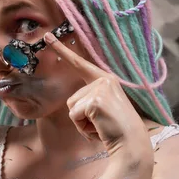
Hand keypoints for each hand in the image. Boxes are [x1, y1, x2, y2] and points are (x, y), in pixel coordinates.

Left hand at [44, 33, 152, 164]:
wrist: (131, 142)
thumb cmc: (115, 129)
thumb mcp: (102, 107)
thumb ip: (90, 99)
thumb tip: (73, 103)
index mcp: (105, 79)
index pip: (79, 63)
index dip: (62, 50)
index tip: (47, 36)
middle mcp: (104, 79)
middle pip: (72, 98)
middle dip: (80, 116)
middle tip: (101, 123)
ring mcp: (100, 88)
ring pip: (71, 107)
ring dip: (81, 123)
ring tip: (100, 126)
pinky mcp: (95, 101)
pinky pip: (74, 116)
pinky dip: (83, 127)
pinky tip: (99, 129)